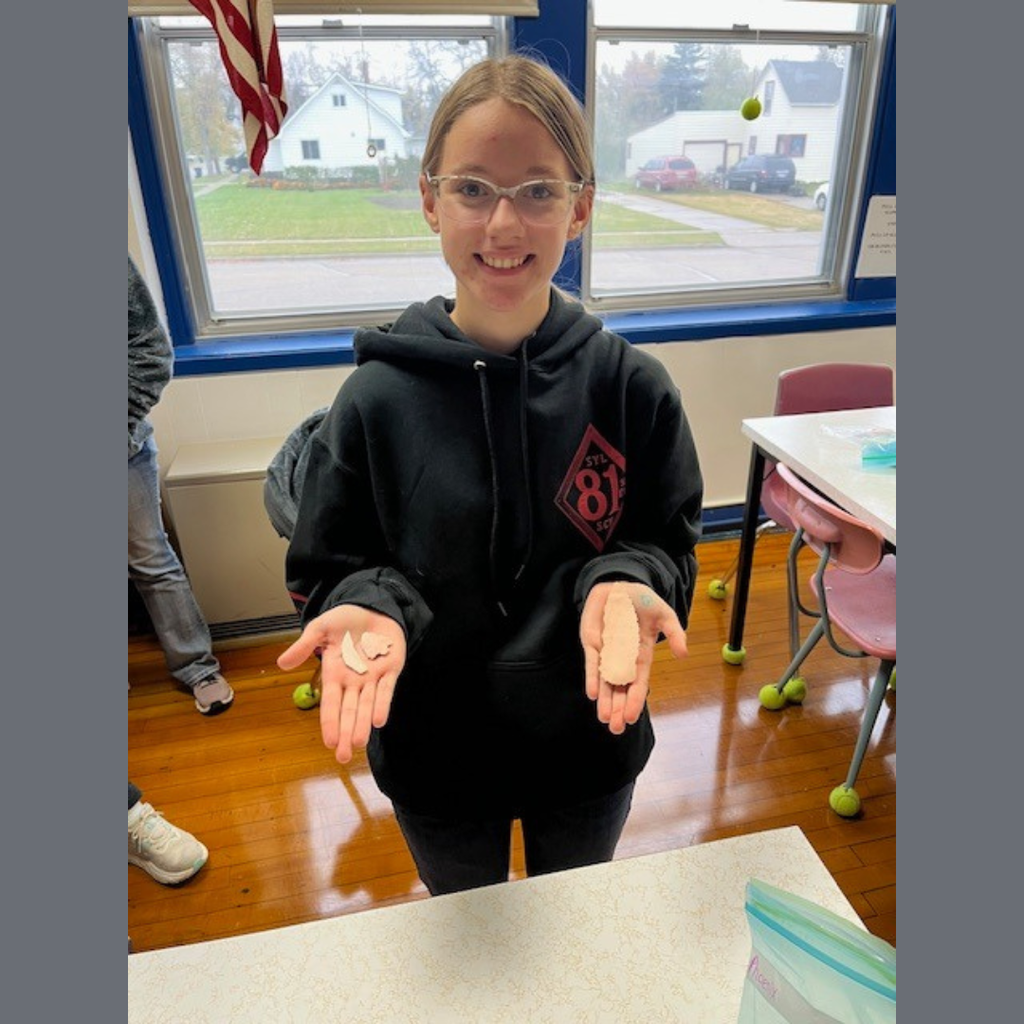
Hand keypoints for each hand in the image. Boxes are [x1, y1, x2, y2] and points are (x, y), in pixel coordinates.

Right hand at [277, 605, 406, 763]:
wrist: (372, 606)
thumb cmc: (345, 619)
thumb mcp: (321, 628)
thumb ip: (304, 645)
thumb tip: (281, 664)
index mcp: (334, 673)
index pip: (331, 702)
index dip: (329, 722)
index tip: (328, 742)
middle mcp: (353, 680)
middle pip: (349, 711)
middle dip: (346, 733)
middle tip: (342, 756)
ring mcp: (373, 677)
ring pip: (367, 705)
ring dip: (362, 724)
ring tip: (358, 743)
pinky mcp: (391, 669)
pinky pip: (387, 690)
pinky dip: (383, 704)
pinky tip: (378, 721)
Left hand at [580, 582, 687, 734]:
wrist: (621, 586)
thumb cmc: (644, 602)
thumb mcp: (664, 615)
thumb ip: (675, 633)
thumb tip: (683, 655)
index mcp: (642, 655)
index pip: (638, 682)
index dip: (635, 699)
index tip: (631, 717)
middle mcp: (624, 658)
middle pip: (621, 688)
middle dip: (618, 708)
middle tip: (616, 728)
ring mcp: (607, 652)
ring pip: (605, 681)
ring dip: (604, 700)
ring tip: (604, 719)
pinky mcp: (592, 642)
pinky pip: (592, 663)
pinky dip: (592, 677)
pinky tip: (592, 693)